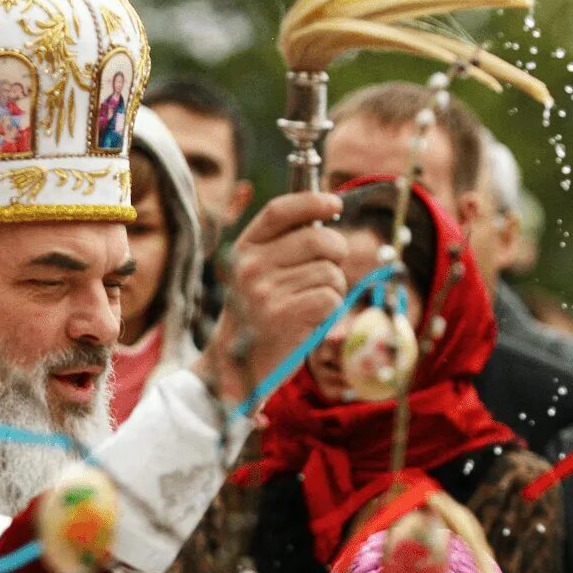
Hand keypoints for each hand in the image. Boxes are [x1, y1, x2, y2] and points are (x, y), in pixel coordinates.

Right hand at [200, 192, 347, 406]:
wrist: (234, 371)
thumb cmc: (256, 320)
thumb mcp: (258, 277)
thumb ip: (283, 249)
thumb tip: (327, 223)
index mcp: (244, 250)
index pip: (280, 210)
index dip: (312, 201)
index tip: (334, 204)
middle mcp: (251, 266)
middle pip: (318, 239)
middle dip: (337, 253)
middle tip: (332, 270)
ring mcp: (266, 291)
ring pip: (331, 272)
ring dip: (334, 290)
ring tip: (312, 306)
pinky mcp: (284, 316)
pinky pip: (331, 298)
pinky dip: (331, 311)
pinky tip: (312, 321)